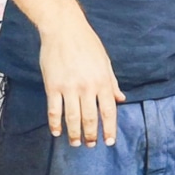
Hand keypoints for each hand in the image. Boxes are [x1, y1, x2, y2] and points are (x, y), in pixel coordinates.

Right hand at [39, 21, 125, 147]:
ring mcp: (69, 87)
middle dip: (92, 134)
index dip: (110, 128)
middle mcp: (88, 86)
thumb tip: (121, 98)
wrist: (64, 29)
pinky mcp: (53, 85)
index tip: (109, 141)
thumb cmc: (87, 43)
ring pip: (73, 117)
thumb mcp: (105, 62)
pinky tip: (57, 132)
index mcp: (103, 80)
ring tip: (76, 143)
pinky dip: (55, 123)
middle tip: (91, 145)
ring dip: (74, 133)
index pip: (108, 111)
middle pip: (90, 117)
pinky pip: (54, 110)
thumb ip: (112, 82)